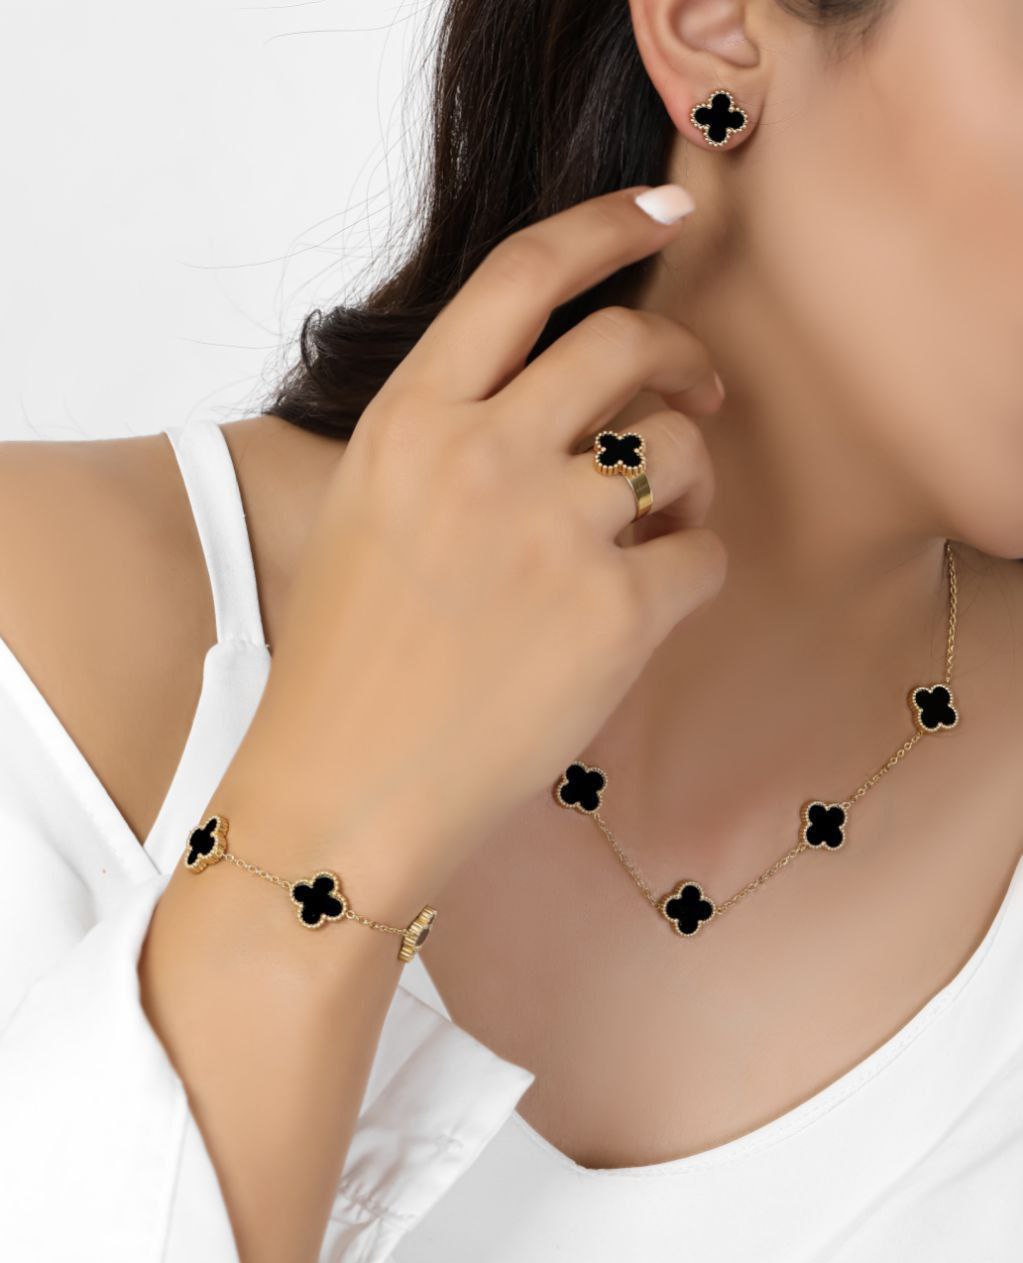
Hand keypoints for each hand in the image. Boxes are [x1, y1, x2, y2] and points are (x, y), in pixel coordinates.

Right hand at [242, 184, 727, 880]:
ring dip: (690, 475)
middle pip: (625, 344)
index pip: (522, 275)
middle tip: (698, 387)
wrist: (346, 792)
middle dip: (680, 354)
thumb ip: (448, 435)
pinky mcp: (612, 614)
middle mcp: (480, 455)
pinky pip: (705, 555)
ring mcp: (549, 533)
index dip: (606, 226)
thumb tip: (562, 398)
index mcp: (409, 420)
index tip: (665, 213)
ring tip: (660, 524)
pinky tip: (651, 602)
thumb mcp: (366, 511)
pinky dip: (694, 569)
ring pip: (677, 446)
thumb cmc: (348, 660)